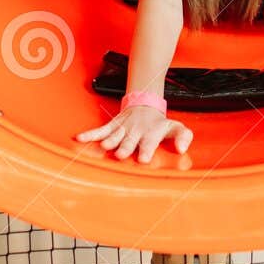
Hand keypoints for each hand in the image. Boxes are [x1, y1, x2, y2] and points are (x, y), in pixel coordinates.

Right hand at [75, 103, 192, 162]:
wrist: (145, 105)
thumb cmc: (159, 123)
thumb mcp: (175, 127)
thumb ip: (183, 137)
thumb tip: (182, 149)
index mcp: (152, 133)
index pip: (149, 142)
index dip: (146, 149)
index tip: (143, 158)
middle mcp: (136, 131)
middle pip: (130, 140)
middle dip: (125, 146)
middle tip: (120, 154)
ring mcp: (123, 128)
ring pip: (115, 134)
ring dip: (110, 140)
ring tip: (105, 146)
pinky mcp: (112, 126)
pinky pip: (100, 130)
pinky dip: (90, 134)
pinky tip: (80, 138)